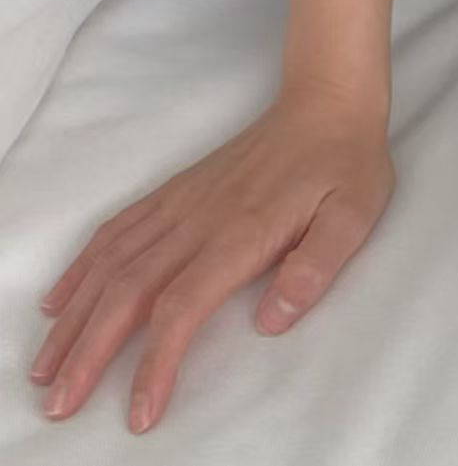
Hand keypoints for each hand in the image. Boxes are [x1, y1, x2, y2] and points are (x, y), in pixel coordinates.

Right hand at [29, 81, 394, 434]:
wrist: (327, 101)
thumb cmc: (345, 164)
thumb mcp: (353, 216)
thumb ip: (315, 268)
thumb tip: (272, 321)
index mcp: (241, 233)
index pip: (181, 306)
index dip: (155, 362)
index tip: (140, 412)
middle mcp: (200, 219)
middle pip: (128, 290)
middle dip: (89, 351)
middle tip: (61, 404)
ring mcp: (183, 202)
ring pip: (112, 262)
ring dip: (75, 316)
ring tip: (46, 366)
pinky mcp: (177, 190)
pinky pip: (118, 229)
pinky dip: (83, 266)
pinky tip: (61, 298)